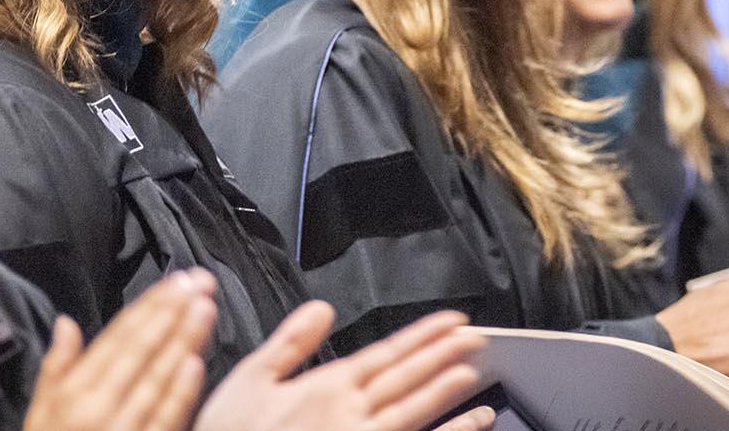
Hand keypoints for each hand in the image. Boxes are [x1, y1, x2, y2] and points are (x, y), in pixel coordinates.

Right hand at [24, 268, 216, 430]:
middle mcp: (96, 409)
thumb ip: (55, 368)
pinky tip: (195, 364)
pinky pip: (164, 420)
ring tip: (206, 309)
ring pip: (157, 378)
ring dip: (182, 341)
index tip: (176, 281)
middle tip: (200, 282)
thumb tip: (67, 324)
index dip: (149, 306)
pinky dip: (179, 392)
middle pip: (140, 350)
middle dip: (172, 312)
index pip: (116, 337)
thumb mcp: (39, 415)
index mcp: (73, 393)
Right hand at [196, 304, 486, 430]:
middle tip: (478, 336)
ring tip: (476, 370)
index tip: (452, 321)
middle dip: (444, 355)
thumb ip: (290, 343)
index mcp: (325, 387)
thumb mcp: (250, 379)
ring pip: (416, 412)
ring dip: (448, 390)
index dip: (422, 335)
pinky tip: (472, 423)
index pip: (386, 352)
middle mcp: (351, 414)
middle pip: (408, 378)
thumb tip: (321, 309)